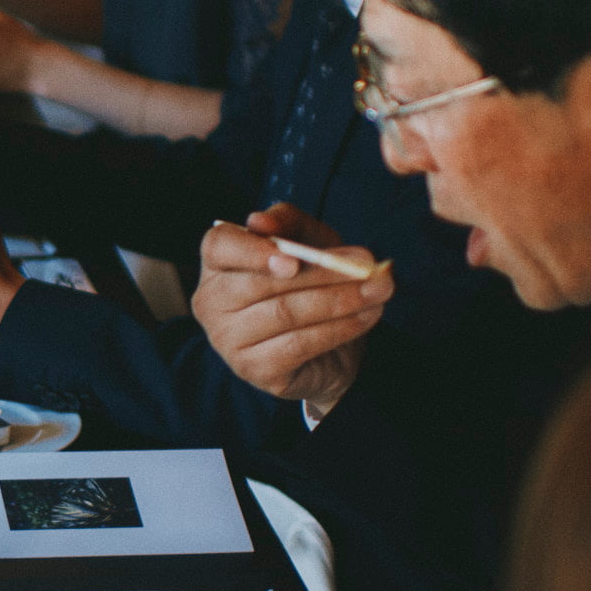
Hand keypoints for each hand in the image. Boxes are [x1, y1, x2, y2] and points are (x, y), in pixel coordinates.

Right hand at [191, 206, 390, 414]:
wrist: (328, 349)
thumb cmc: (310, 286)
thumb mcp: (308, 242)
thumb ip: (289, 223)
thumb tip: (260, 221)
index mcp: (219, 264)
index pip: (218, 246)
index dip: (251, 250)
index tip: (293, 258)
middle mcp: (212, 302)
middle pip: (261, 283)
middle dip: (322, 273)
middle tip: (366, 266)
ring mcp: (227, 340)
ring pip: (285, 313)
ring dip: (340, 300)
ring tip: (378, 290)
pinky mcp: (253, 369)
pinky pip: (298, 344)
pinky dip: (338, 328)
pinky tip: (365, 316)